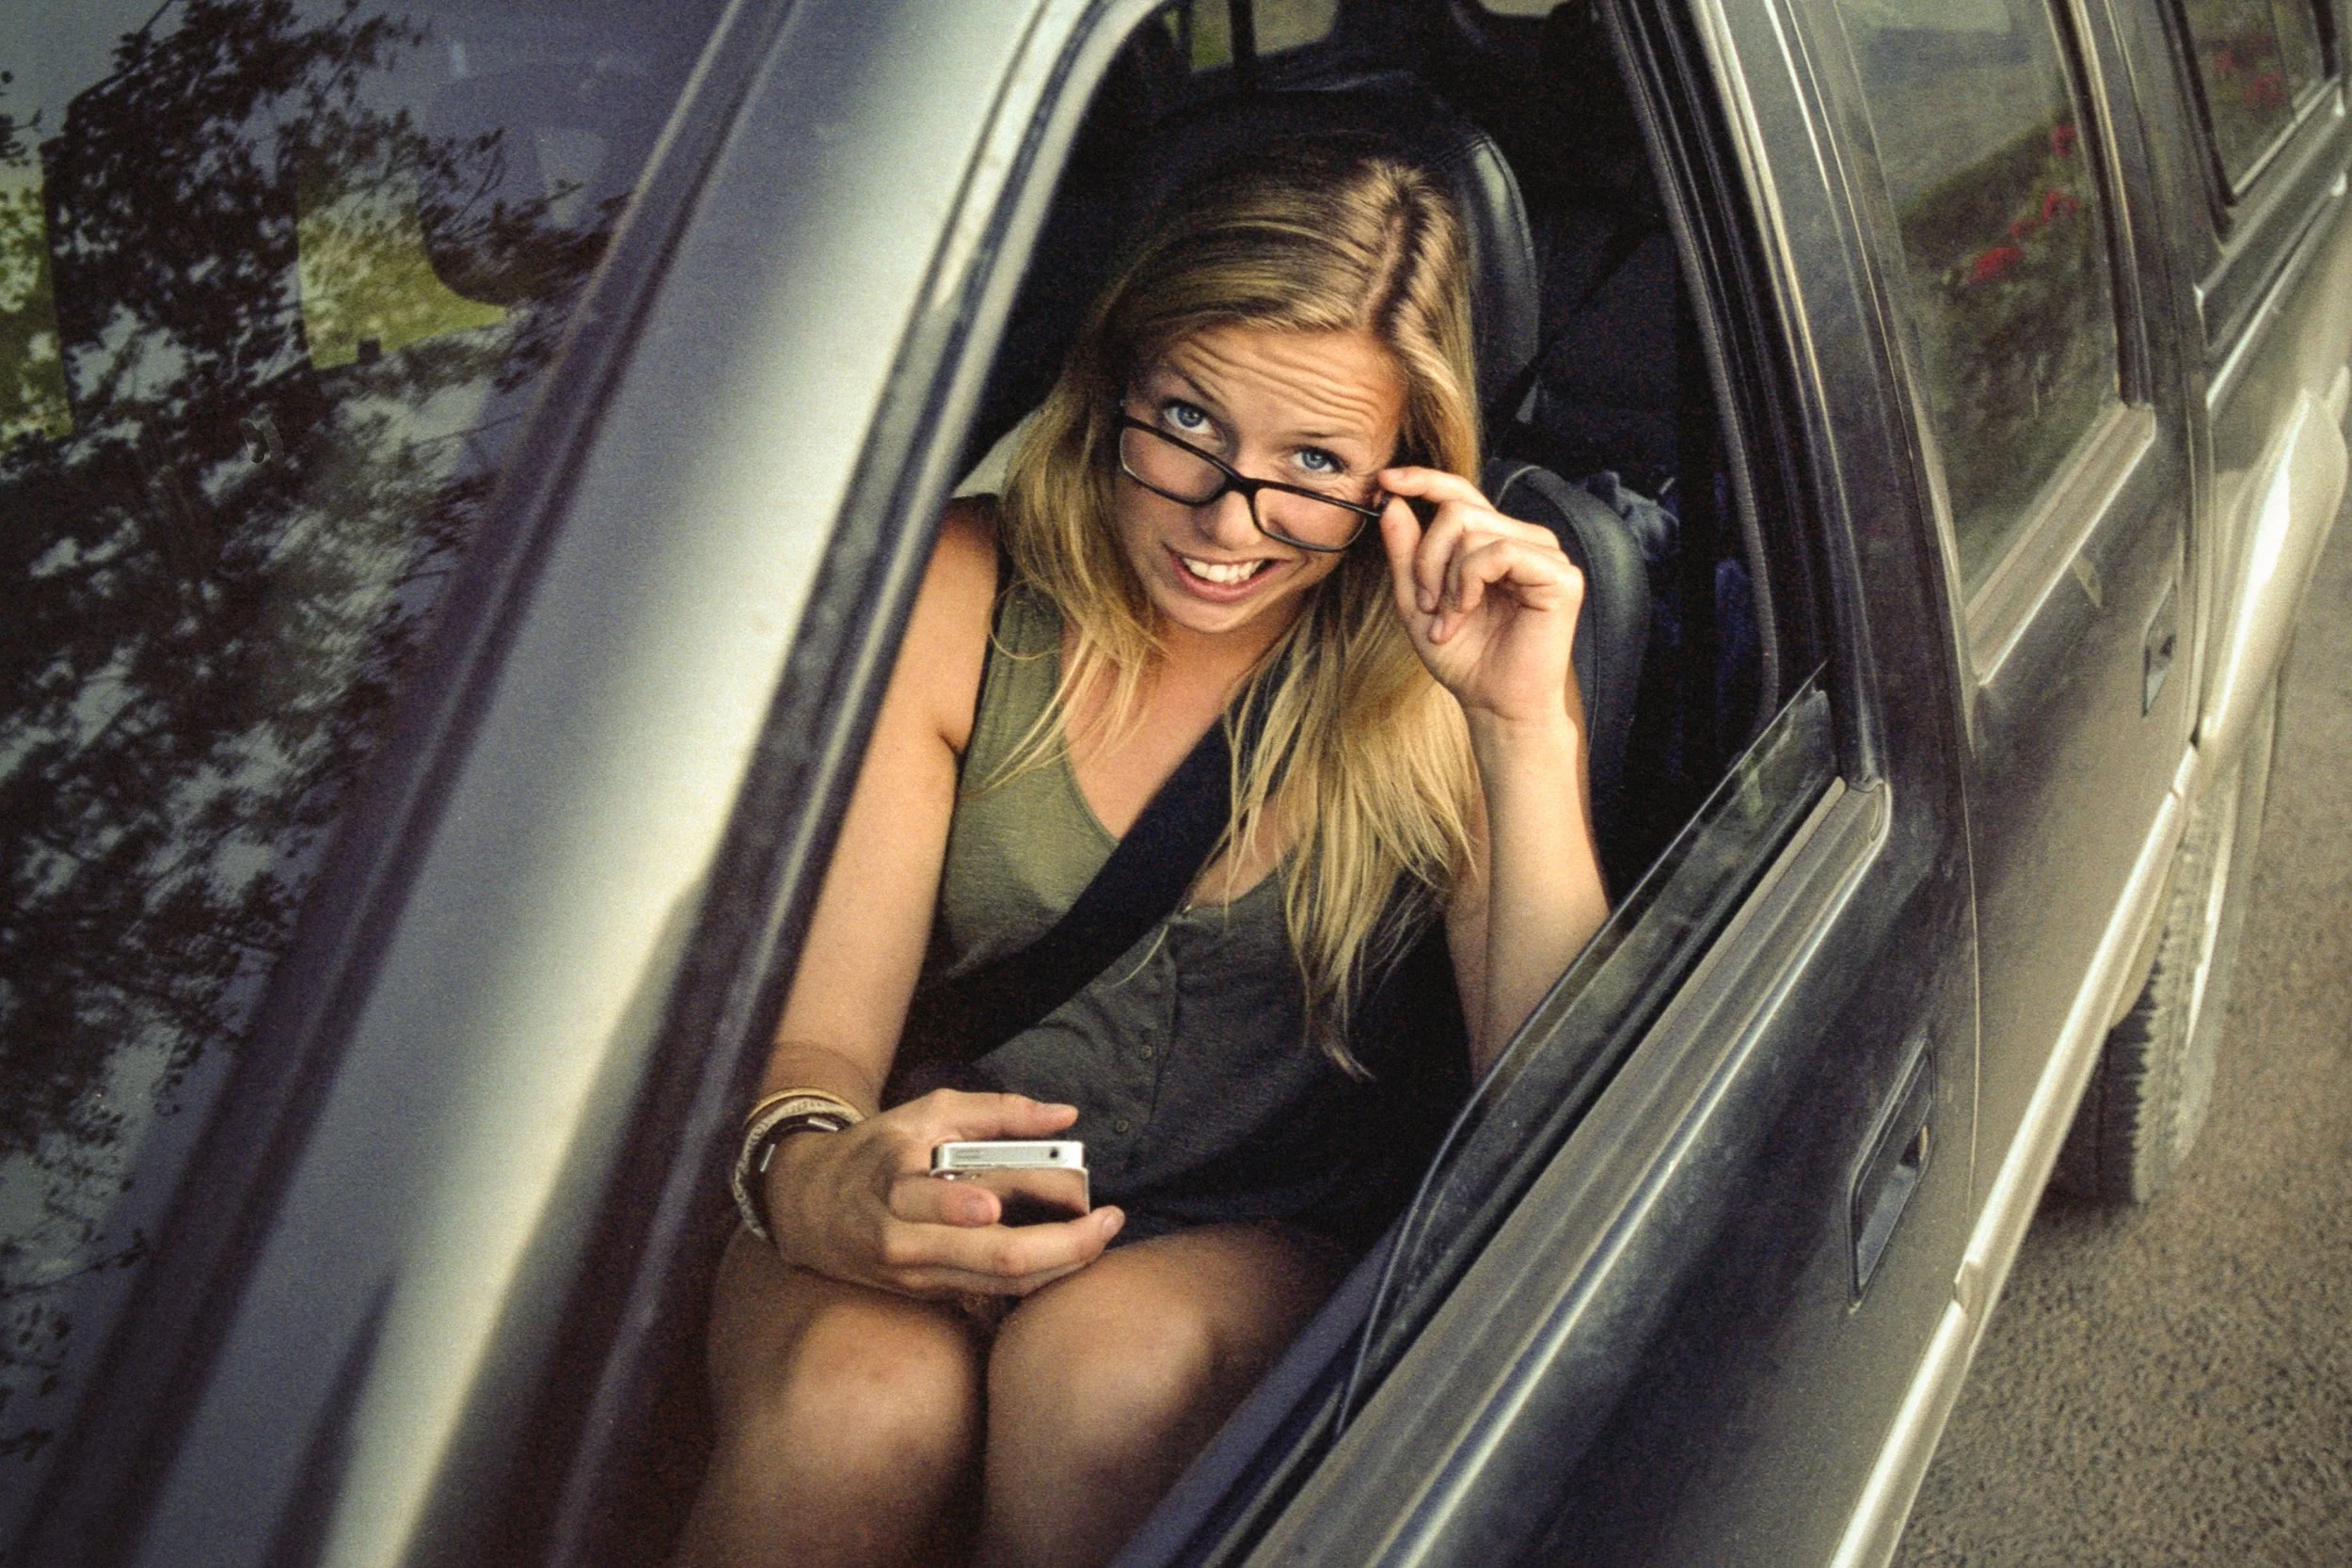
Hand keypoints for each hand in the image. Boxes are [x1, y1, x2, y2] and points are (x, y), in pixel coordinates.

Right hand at [761, 1088, 1124, 1298]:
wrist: (806, 1207)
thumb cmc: (876, 1151)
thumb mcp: (927, 1112)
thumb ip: (998, 1109)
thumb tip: (1065, 1114)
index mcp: (894, 1181)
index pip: (940, 1198)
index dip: (991, 1201)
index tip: (1057, 1191)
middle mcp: (901, 1237)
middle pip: (992, 1255)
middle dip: (1062, 1244)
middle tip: (1109, 1221)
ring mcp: (914, 1273)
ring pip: (999, 1282)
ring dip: (1059, 1265)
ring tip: (1100, 1237)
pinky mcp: (925, 1293)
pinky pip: (991, 1292)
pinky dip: (1035, 1278)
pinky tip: (1069, 1259)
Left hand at [1377, 467, 1583, 727]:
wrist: (1494, 704)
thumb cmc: (1464, 658)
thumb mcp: (1416, 601)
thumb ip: (1405, 552)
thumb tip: (1391, 499)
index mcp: (1493, 541)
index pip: (1460, 493)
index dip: (1423, 479)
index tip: (1384, 481)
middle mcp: (1523, 539)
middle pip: (1456, 511)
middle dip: (1426, 558)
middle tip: (1424, 604)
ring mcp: (1545, 554)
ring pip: (1473, 529)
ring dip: (1446, 579)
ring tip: (1448, 619)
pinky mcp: (1559, 574)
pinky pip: (1498, 551)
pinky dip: (1469, 582)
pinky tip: (1466, 611)